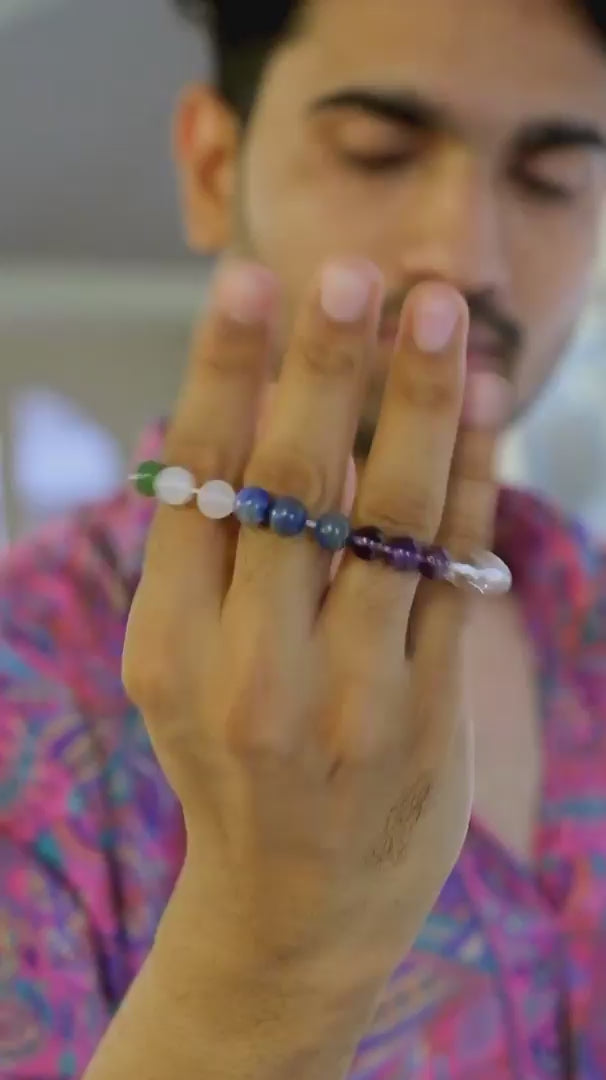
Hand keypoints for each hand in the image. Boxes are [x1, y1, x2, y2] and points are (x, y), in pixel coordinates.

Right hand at [123, 257, 499, 1050]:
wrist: (289, 910)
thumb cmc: (226, 759)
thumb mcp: (180, 668)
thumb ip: (209, 555)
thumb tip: (253, 405)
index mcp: (165, 648)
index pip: (199, 483)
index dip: (225, 374)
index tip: (253, 280)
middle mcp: (250, 672)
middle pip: (296, 490)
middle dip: (326, 371)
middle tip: (353, 272)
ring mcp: (347, 700)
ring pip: (390, 521)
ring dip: (418, 406)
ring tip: (436, 312)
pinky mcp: (426, 719)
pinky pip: (453, 573)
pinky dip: (471, 479)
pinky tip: (484, 403)